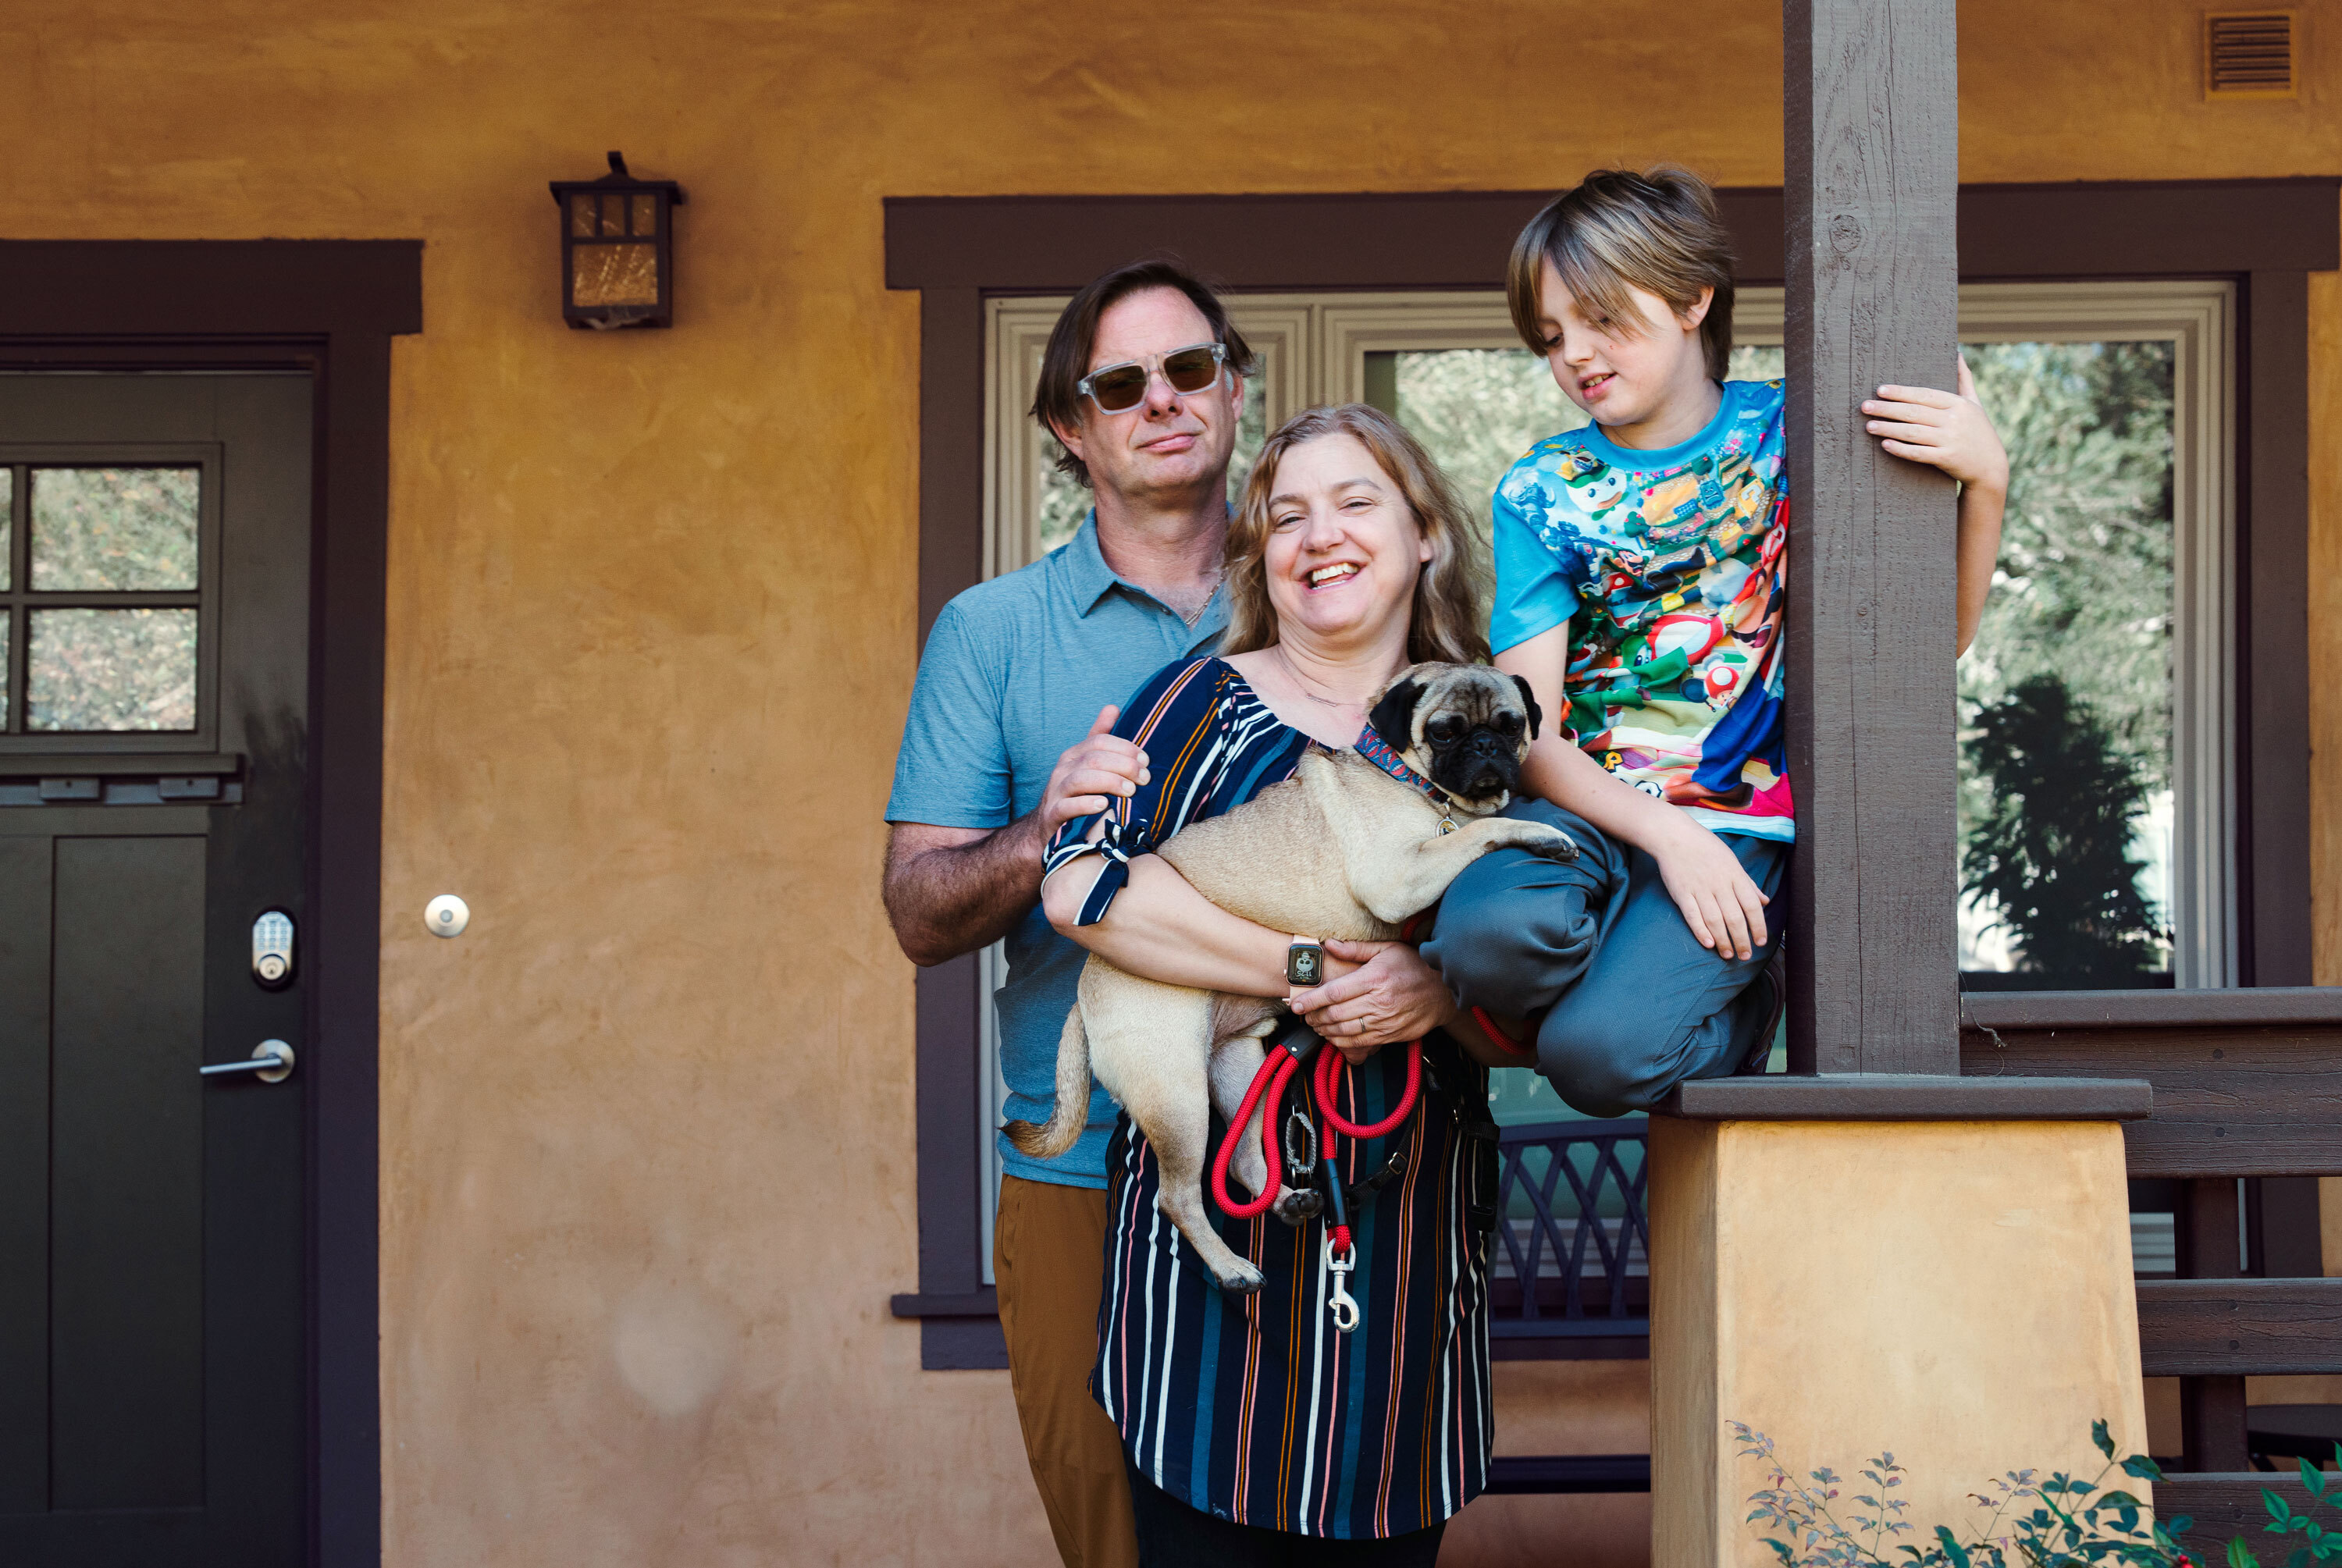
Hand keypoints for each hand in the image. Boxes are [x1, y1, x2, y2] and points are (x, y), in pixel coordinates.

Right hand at [1038, 706, 1149, 833]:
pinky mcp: (1054, 813)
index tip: (1145, 761)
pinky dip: (1086, 804)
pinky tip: (1104, 805)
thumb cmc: (1075, 792)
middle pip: (1094, 759)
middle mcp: (1063, 769)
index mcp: (1074, 754)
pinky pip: (1067, 806)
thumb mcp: (1085, 763)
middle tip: (1144, 779)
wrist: (1048, 825)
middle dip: (1124, 766)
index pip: (1100, 741)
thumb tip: (1113, 707)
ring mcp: (1056, 791)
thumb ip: (1099, 737)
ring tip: (1130, 791)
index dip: (1125, 748)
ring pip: (1081, 779)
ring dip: (1109, 782)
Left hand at [1287, 940, 1459, 1063]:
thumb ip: (1355, 949)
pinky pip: (1360, 1042)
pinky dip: (1341, 1041)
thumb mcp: (1387, 949)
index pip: (1334, 993)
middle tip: (1304, 1016)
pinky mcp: (1390, 1034)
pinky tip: (1333, 1035)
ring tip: (1316, 1025)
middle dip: (1314, 1017)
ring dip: (1324, 1031)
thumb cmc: (1414, 966)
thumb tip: (1328, 944)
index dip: (1311, 1000)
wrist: (1445, 991)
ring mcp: (1385, 1021)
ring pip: (1344, 1031)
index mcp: (1374, 978)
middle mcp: (1378, 1002)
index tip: (1295, 1005)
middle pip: (1335, 1015)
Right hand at [1650, 816, 1768, 961]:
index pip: (1752, 905)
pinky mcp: (1681, 893)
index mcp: (1734, 875)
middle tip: (1745, 955)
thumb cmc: (1705, 847)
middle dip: (1742, 940)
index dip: (1758, 926)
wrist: (1674, 836)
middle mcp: (1719, 884)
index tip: (1760, 941)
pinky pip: (1692, 916)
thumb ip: (1748, 883)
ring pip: (1715, 920)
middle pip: (1734, 918)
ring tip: (1727, 954)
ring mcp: (1699, 889)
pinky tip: (1708, 944)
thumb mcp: (1732, 860)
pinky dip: (1701, 931)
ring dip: (1723, 941)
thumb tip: (1764, 901)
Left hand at [1862, 355, 2009, 495]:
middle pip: (1914, 412)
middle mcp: (1954, 420)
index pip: (1925, 395)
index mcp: (1958, 404)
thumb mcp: (1974, 403)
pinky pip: (1919, 453)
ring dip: (1889, 428)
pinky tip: (1885, 445)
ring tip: (1869, 425)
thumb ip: (1963, 379)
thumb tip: (1956, 352)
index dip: (1901, 392)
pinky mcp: (1946, 459)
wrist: (1991, 466)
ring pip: (1913, 432)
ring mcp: (1950, 440)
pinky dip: (1901, 449)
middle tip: (1865, 407)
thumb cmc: (1978, 431)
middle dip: (1888, 409)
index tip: (1880, 390)